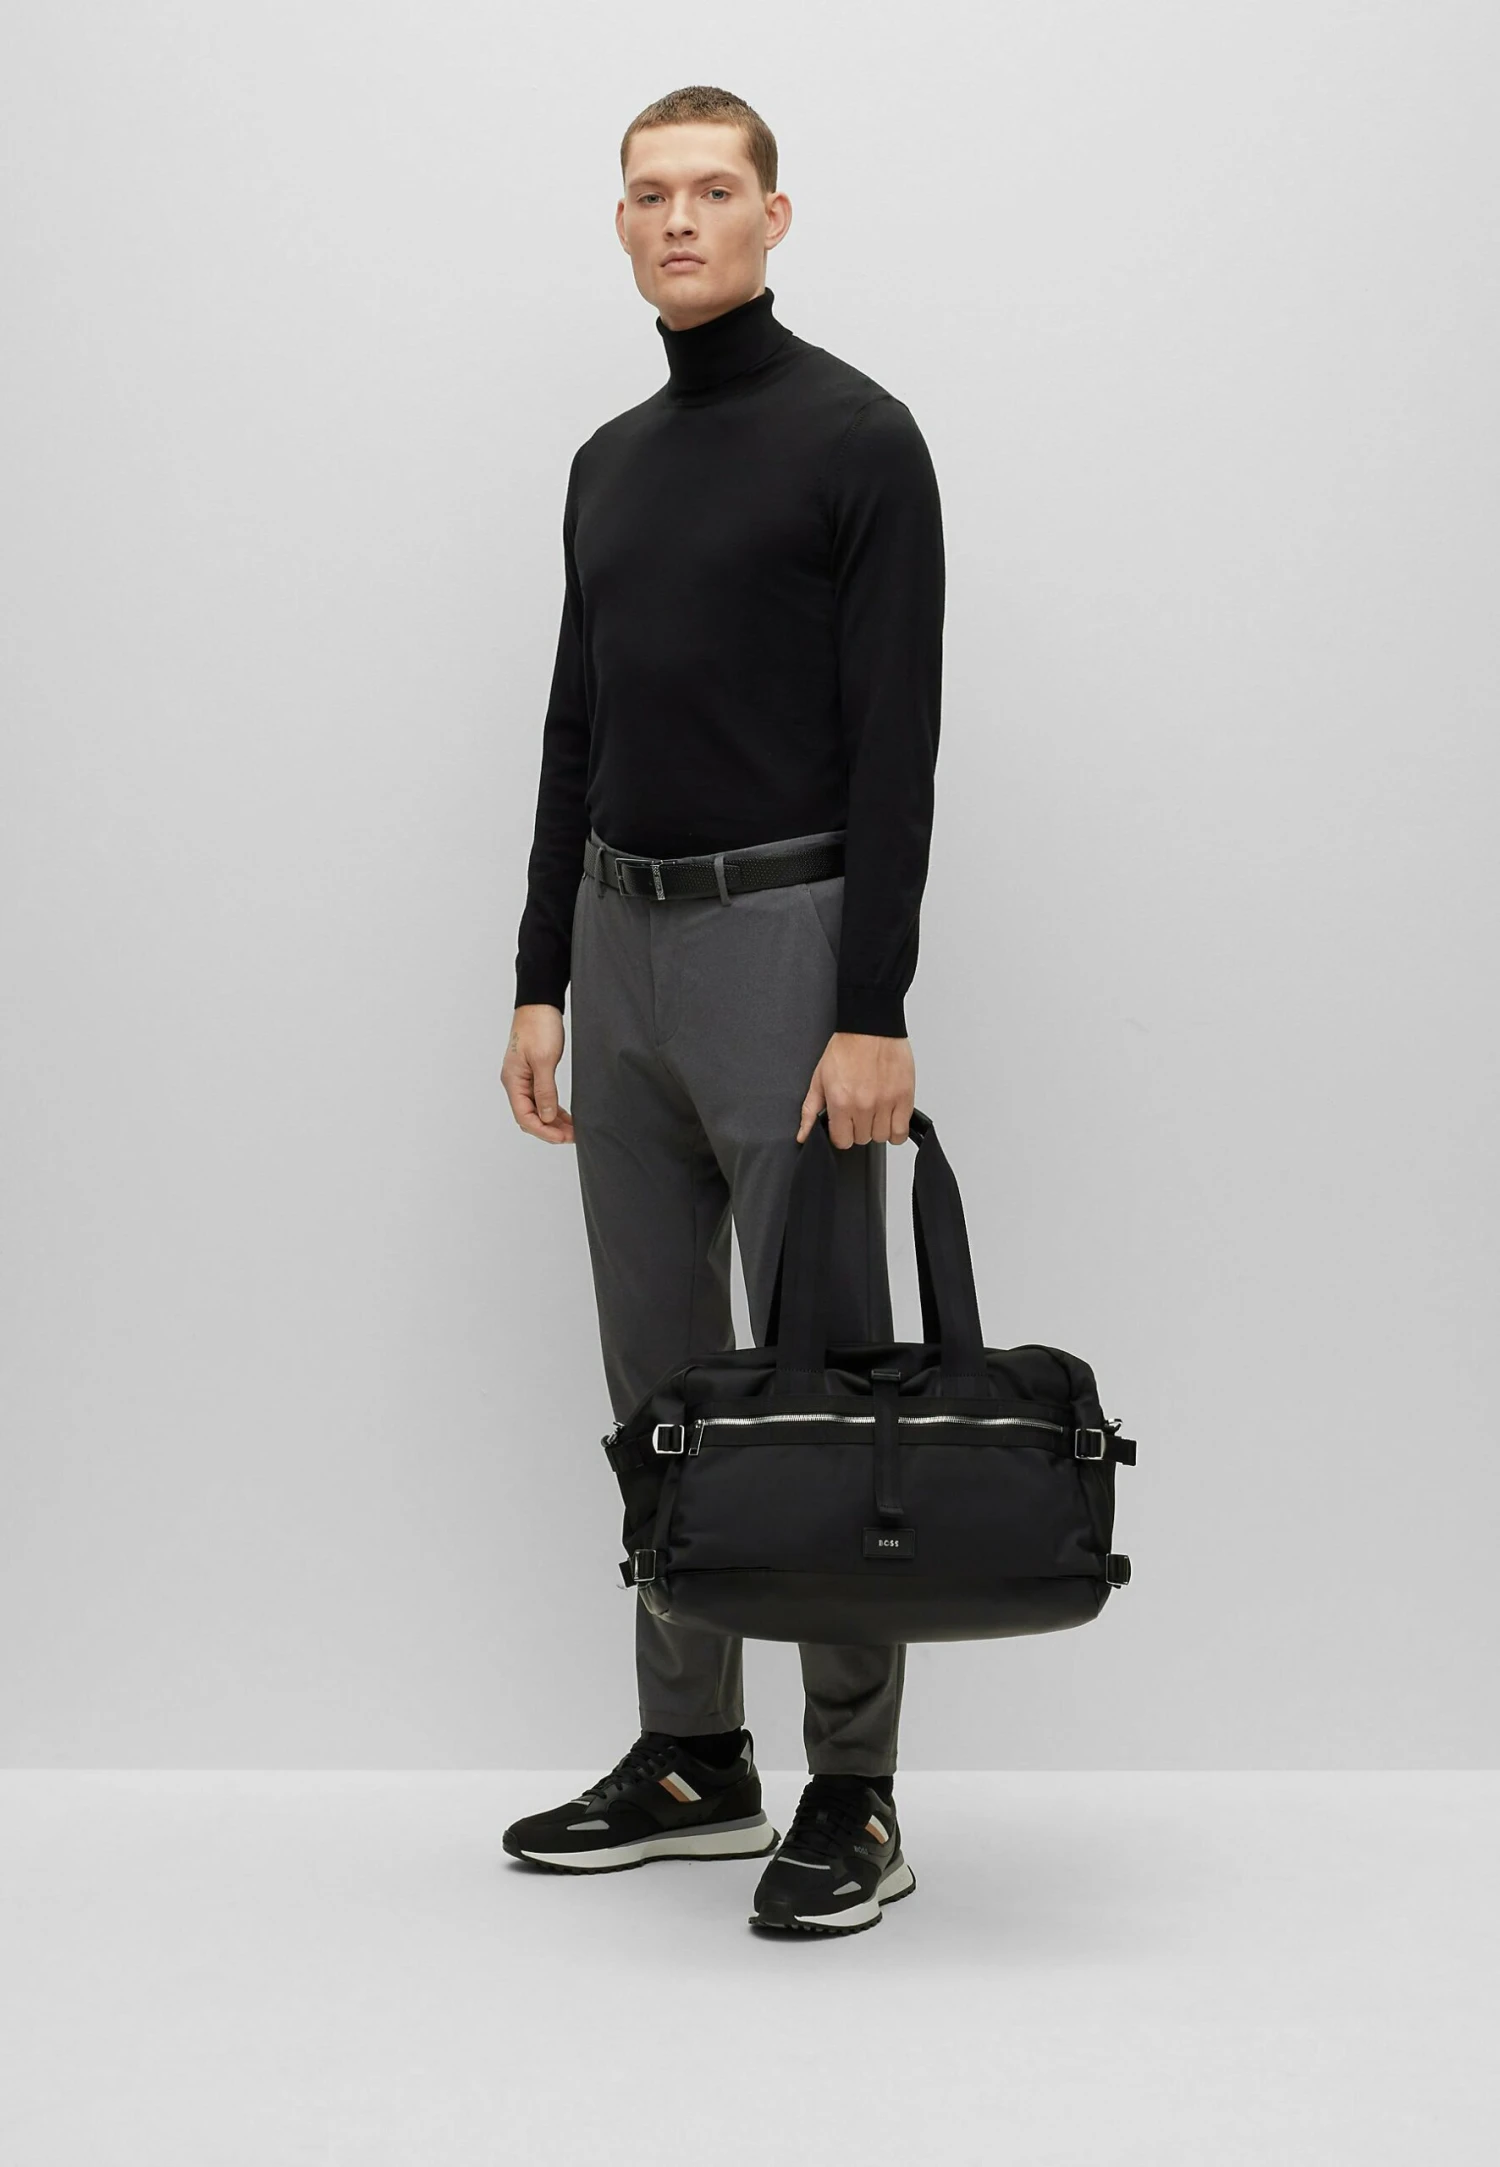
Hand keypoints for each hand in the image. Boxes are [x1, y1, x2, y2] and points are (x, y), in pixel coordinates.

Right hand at [504, 1004, 575, 1142]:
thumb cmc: (538, 1026)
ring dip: (553, 1121)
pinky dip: (553, 1109)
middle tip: (572, 1136)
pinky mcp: (533, 1073)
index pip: (524, 1116)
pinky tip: (565, 1116)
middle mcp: (515, 1082)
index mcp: (513, 1081)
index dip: (543, 1131)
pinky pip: (541, 1098)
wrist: (539, 1003)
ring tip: (572, 1130)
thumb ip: (545, 1091)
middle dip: (549, 1129)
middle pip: (529, 1116)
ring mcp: (523, 1078)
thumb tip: (547, 1117)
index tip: (562, 1138)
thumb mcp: (544, 1060)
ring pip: (536, 1109)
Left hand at [797, 1031, 914, 1146]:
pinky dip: (896, 1130)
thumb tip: (803, 1135)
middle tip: (858, 1112)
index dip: (841, 1134)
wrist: (871, 1027)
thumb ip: (810, 1111)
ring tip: (874, 1113)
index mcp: (841, 1102)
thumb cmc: (847, 1048)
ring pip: (882, 1137)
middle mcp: (864, 1105)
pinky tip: (889, 1118)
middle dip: (858, 1129)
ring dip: (877, 1129)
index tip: (844, 1124)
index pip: (842, 1141)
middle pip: (862, 1139)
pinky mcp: (904, 1097)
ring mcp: (886, 1103)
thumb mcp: (819, 1079)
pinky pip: (901, 1131)